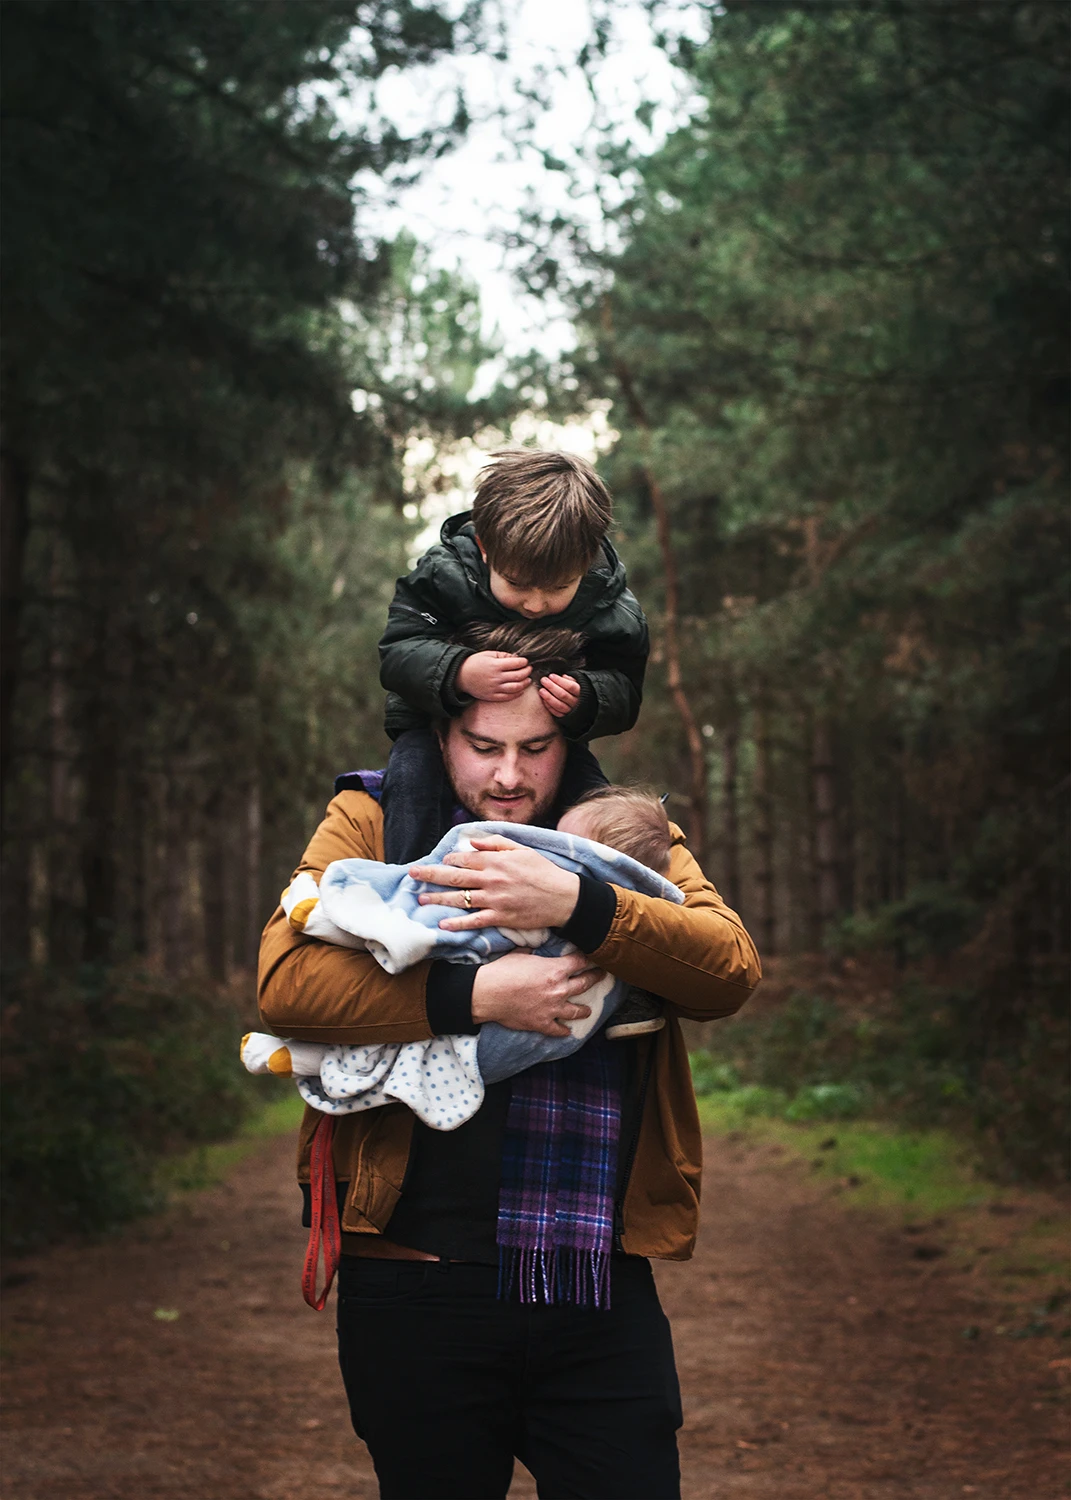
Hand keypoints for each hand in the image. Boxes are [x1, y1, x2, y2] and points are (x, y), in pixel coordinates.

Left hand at [411, 834, 581, 929]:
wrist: (564, 897)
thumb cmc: (544, 871)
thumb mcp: (522, 849)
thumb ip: (496, 843)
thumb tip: (473, 842)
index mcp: (496, 861)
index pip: (464, 858)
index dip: (449, 859)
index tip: (441, 861)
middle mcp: (491, 879)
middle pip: (454, 876)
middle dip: (430, 875)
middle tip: (413, 874)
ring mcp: (494, 900)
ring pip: (459, 899)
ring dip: (438, 899)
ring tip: (421, 899)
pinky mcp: (500, 918)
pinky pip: (474, 921)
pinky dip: (457, 923)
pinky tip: (443, 924)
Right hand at [456, 650, 531, 701]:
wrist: (461, 676)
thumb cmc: (475, 663)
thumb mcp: (489, 654)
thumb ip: (503, 655)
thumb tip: (517, 658)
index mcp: (495, 665)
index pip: (516, 663)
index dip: (524, 662)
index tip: (525, 661)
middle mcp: (496, 678)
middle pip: (519, 676)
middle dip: (527, 672)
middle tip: (529, 669)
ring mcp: (495, 688)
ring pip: (516, 687)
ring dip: (525, 683)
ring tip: (527, 680)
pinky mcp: (492, 696)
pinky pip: (509, 697)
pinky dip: (518, 693)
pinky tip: (521, 689)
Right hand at [470, 950, 604, 1036]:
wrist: (487, 993)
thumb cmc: (502, 971)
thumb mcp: (520, 954)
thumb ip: (533, 952)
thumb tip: (534, 949)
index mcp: (555, 970)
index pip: (580, 962)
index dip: (587, 958)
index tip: (592, 958)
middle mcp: (559, 989)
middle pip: (585, 983)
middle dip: (595, 978)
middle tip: (601, 976)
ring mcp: (553, 1008)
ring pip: (577, 1010)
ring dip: (584, 1010)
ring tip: (588, 1010)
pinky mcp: (543, 1023)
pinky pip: (559, 1029)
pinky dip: (564, 1031)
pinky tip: (567, 1031)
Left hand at [539, 673, 581, 717]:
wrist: (578, 703)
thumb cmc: (573, 690)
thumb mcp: (575, 682)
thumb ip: (569, 679)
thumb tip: (563, 676)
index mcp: (580, 692)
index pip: (570, 686)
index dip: (559, 681)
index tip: (551, 676)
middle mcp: (576, 702)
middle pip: (563, 695)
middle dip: (551, 687)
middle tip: (543, 680)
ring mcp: (570, 710)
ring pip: (559, 705)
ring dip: (549, 697)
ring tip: (541, 691)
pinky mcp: (565, 716)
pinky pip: (556, 713)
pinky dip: (549, 707)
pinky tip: (543, 700)